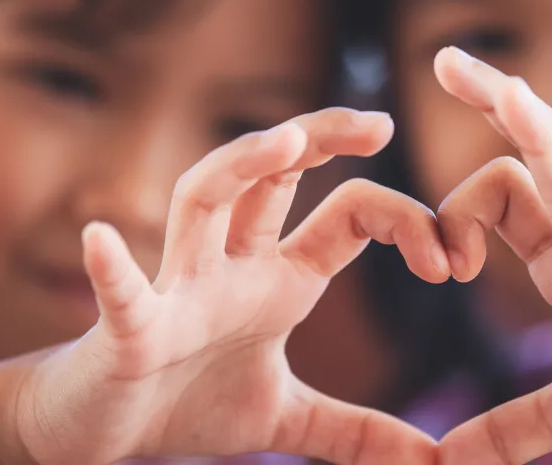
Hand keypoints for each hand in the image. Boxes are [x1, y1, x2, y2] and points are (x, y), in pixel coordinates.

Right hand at [12, 109, 447, 464]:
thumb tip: (429, 461)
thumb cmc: (190, 403)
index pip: (346, 218)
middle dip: (321, 138)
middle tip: (380, 121)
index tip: (449, 261)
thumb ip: (356, 430)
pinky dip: (111, 271)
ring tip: (286, 139)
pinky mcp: (129, 332)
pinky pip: (121, 295)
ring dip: (239, 167)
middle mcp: (232, 267)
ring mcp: (179, 291)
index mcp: (278, 279)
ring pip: (203, 203)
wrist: (107, 429)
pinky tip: (102, 241)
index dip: (401, 222)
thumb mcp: (289, 417)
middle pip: (275, 176)